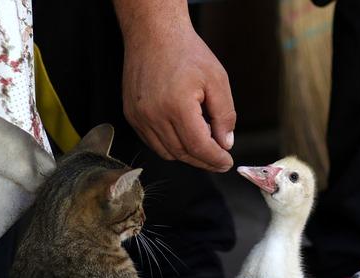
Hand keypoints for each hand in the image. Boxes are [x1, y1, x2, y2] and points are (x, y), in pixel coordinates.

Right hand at [116, 2, 235, 171]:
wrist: (153, 33)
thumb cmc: (186, 52)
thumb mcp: (217, 80)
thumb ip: (225, 116)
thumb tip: (225, 144)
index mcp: (177, 106)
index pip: (199, 147)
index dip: (215, 159)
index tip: (227, 162)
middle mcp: (154, 115)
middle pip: (183, 153)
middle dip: (204, 161)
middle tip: (219, 160)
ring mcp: (139, 117)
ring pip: (167, 152)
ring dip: (188, 155)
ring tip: (203, 144)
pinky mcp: (132, 115)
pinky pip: (153, 143)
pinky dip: (171, 146)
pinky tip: (184, 136)